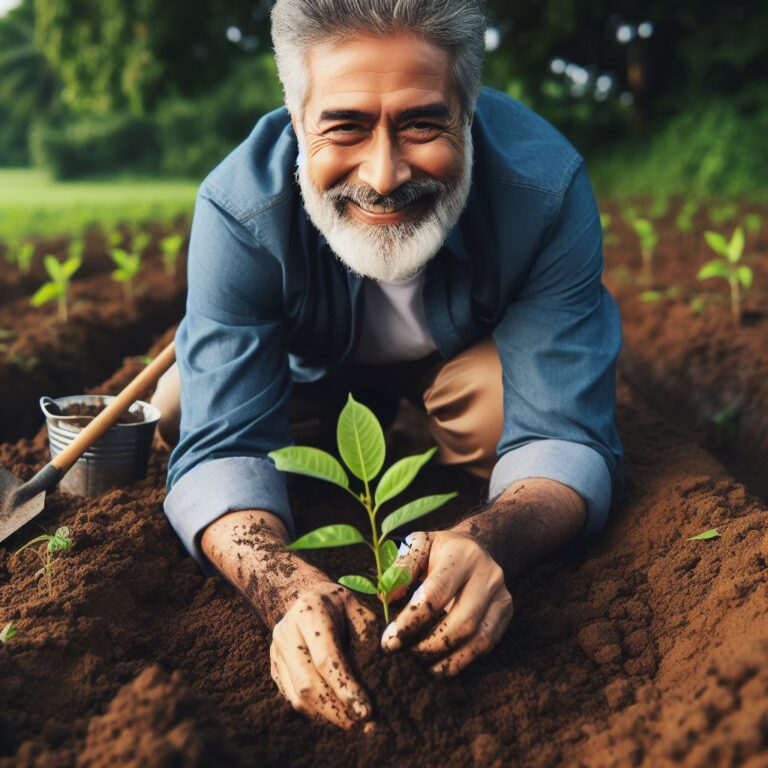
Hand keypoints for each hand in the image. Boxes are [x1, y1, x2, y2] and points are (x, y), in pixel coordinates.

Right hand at [270, 581, 376, 728]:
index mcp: (309, 612)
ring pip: (297, 696)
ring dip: (326, 716)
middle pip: (308, 682)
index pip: (326, 657)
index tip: (366, 710)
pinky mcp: (274, 668)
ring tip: (352, 724)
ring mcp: (276, 652)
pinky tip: (335, 716)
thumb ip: (369, 634)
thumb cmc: (339, 605)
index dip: (345, 686)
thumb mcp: (357, 608)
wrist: (307, 597)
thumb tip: (386, 662)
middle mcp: (286, 632)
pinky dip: (314, 713)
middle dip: (336, 709)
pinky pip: (292, 698)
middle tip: (362, 724)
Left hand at [380, 531, 512, 676]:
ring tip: (421, 664)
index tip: (389, 640)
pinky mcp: (506, 612)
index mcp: (462, 554)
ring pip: (478, 638)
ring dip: (447, 659)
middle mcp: (488, 574)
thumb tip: (387, 599)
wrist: (476, 546)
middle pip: (462, 621)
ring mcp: (501, 595)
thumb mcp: (417, 545)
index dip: (412, 621)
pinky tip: (440, 665)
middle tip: (403, 653)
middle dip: (430, 644)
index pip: (436, 593)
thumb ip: (401, 569)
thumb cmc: (438, 550)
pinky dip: (462, 660)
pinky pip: (486, 645)